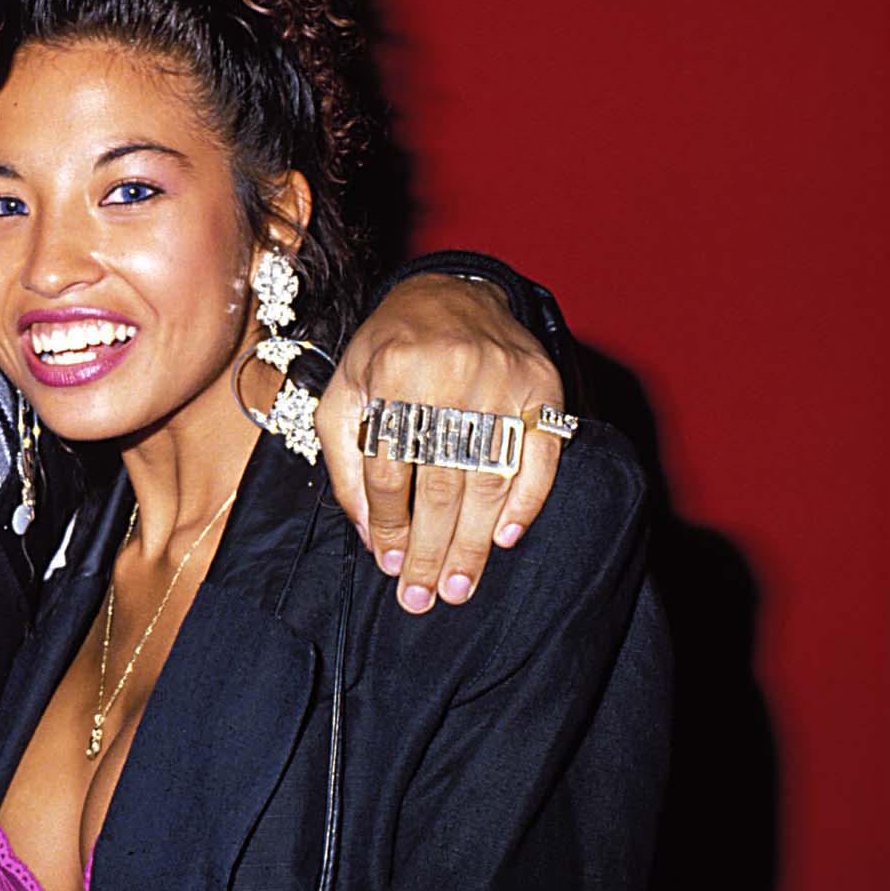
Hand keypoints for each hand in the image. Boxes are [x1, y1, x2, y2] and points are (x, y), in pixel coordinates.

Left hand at [317, 274, 564, 612]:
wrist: (450, 292)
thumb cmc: (387, 352)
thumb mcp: (346, 393)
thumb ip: (346, 462)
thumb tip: (370, 535)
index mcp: (394, 371)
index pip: (389, 465)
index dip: (387, 522)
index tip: (389, 566)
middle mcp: (451, 374)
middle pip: (440, 481)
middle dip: (430, 548)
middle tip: (425, 598)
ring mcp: (504, 380)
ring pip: (488, 477)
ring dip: (473, 542)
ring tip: (458, 587)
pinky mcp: (544, 386)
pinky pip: (542, 455)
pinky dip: (526, 501)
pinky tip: (506, 538)